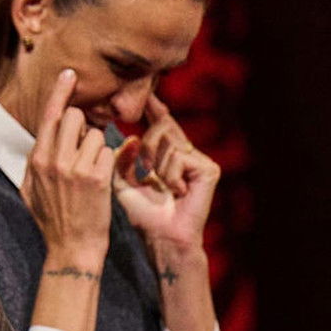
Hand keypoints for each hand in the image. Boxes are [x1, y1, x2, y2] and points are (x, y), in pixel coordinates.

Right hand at [21, 69, 115, 269]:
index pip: (49, 115)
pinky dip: (109, 161)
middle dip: (84, 124)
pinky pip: (108, 151)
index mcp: (37, 160)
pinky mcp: (96, 178)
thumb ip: (35, 161)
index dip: (60, 91)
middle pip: (74, 117)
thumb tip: (41, 140)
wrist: (71, 248)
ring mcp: (74, 169)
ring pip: (96, 133)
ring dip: (98, 146)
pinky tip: (102, 179)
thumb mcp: (30, 190)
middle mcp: (53, 160)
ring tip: (93, 169)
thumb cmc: (52, 220)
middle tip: (85, 144)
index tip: (70, 73)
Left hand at [113, 94, 220, 252]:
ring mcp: (199, 160)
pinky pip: (180, 157)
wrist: (160, 235)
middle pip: (162, 128)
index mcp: (166, 153)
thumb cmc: (142, 211)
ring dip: (156, 167)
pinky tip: (177, 192)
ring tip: (163, 188)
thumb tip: (131, 136)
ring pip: (169, 143)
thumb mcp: (121, 180)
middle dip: (146, 148)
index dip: (153, 109)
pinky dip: (170, 175)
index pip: (159, 124)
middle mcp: (185, 153)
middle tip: (144, 172)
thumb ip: (121, 157)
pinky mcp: (209, 169)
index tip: (145, 95)